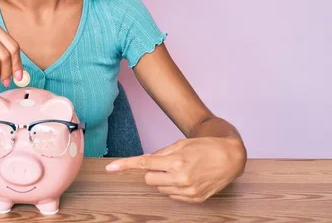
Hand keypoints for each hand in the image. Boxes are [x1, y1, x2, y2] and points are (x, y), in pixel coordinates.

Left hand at [105, 137, 246, 202]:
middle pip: (149, 179)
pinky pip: (173, 196)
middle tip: (166, 164)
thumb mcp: (181, 143)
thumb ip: (161, 153)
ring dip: (164, 179)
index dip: (125, 165)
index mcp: (176, 161)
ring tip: (181, 170)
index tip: (111, 168)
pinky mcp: (195, 199)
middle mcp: (181, 178)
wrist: (231, 157)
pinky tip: (187, 178)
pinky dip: (174, 187)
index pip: (144, 164)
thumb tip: (146, 161)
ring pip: (160, 188)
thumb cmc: (205, 147)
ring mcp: (188, 191)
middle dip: (152, 171)